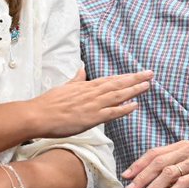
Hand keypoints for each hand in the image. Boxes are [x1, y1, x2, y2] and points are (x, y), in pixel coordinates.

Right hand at [27, 69, 151, 137]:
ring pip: (117, 95)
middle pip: (117, 84)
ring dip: (133, 90)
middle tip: (150, 74)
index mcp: (85, 86)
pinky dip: (124, 108)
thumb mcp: (64, 87)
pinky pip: (111, 112)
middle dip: (134, 79)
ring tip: (148, 86)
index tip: (136, 74)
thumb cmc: (48, 103)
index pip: (109, 80)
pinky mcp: (91, 118)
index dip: (124, 77)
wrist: (38, 115)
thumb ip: (75, 79)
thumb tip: (82, 70)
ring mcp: (92, 105)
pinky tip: (135, 105)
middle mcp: (91, 93)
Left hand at [122, 140, 188, 187]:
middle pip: (158, 162)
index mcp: (182, 147)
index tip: (126, 176)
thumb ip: (173, 177)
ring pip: (169, 172)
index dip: (139, 164)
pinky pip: (185, 182)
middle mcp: (188, 150)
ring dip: (152, 187)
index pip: (154, 153)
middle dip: (141, 177)